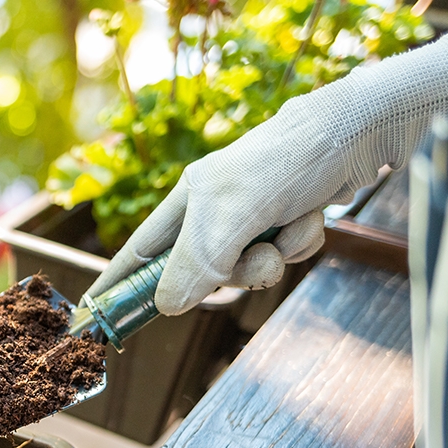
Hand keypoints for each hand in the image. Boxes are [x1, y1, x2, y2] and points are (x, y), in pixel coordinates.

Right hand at [84, 33, 447, 314]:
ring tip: (287, 228)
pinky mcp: (286, 219)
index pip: (139, 251)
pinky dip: (299, 244)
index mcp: (185, 202)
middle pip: (203, 272)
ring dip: (273, 258)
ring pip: (250, 268)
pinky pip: (284, 255)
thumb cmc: (279, 165)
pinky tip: (309, 217)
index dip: (117, 282)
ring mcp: (251, 217)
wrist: (352, 135)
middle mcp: (213, 211)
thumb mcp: (227, 220)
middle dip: (232, 273)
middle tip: (251, 259)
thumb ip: (194, 266)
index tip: (96, 311)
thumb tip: (167, 307)